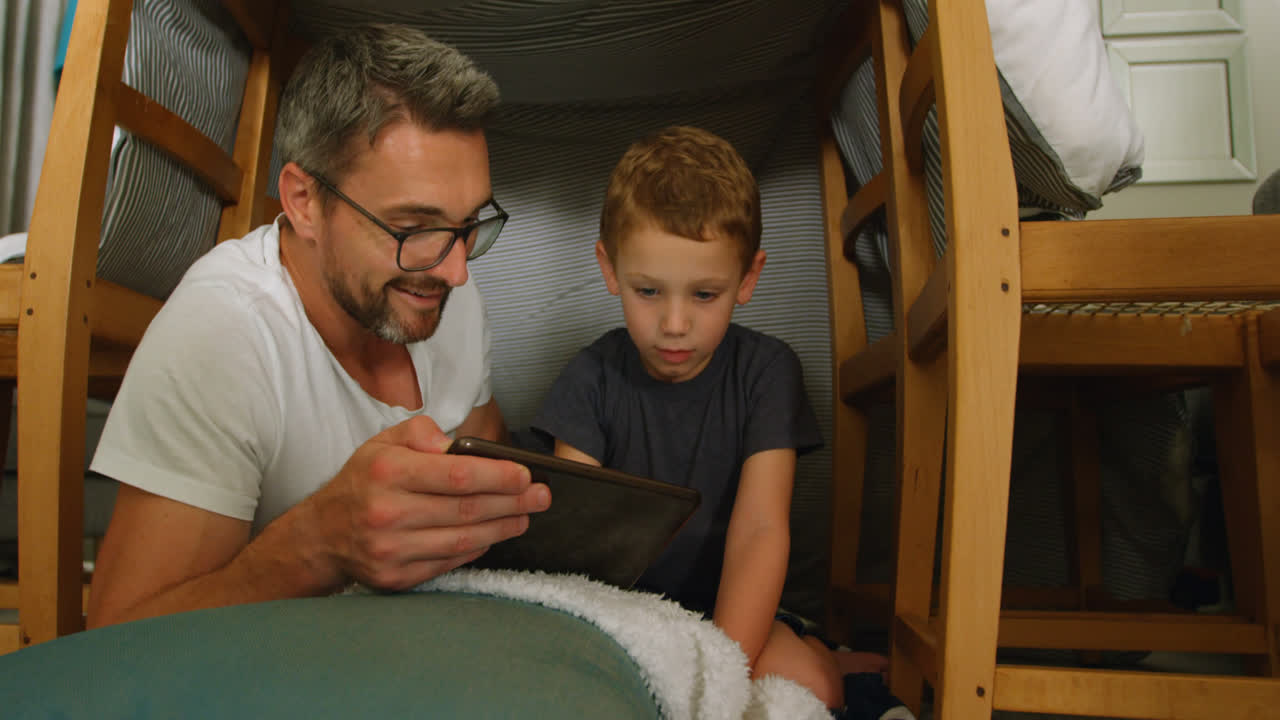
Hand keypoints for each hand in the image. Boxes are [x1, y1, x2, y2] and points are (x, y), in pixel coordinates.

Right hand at [301, 415, 550, 590]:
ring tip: (525, 516)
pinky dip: (477, 548)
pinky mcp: (396, 577)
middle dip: (512, 502)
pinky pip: (449, 562)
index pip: (456, 475)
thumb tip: (450, 443)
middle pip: (466, 509)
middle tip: (541, 496)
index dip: (497, 476)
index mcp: (386, 473)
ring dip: (502, 528)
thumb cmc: (362, 482)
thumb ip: (418, 431)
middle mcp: (387, 513)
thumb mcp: (381, 442)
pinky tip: (494, 535)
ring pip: (463, 539)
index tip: (525, 475)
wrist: (322, 535)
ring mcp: (391, 550)